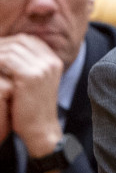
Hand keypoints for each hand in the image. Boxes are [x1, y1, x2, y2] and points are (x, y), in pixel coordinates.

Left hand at [0, 34, 62, 155]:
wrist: (41, 132)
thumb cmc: (31, 110)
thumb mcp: (33, 83)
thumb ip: (24, 65)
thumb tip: (5, 49)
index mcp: (53, 61)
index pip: (27, 41)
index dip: (9, 42)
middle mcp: (50, 61)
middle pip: (19, 41)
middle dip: (0, 45)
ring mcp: (42, 68)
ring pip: (11, 49)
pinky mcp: (31, 76)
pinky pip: (6, 60)